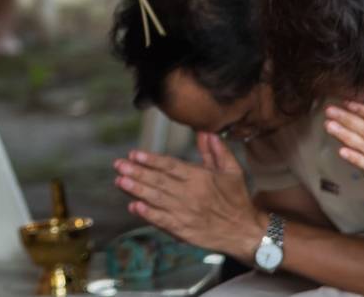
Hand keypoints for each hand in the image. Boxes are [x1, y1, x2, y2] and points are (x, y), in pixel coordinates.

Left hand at [113, 134, 263, 258]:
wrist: (245, 232)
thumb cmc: (237, 199)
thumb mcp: (232, 171)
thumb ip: (216, 151)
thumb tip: (205, 131)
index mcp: (200, 178)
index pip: (171, 166)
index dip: (152, 160)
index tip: (134, 154)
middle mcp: (191, 195)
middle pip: (159, 182)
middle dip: (137, 172)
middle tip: (118, 164)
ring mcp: (185, 213)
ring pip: (157, 199)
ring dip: (137, 190)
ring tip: (120, 181)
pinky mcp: (183, 230)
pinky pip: (163, 221)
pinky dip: (148, 214)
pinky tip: (134, 207)